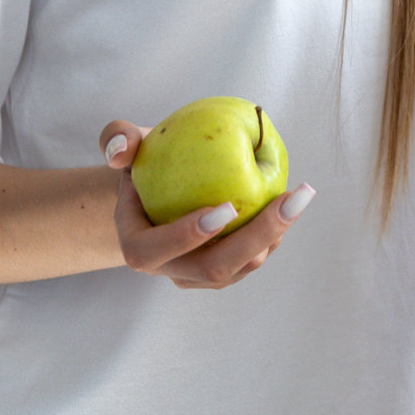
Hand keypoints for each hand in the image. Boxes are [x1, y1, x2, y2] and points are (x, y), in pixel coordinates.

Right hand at [97, 121, 314, 289]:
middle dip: (256, 237)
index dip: (187, 235)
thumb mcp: (128, 144)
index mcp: (137, 246)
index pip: (156, 248)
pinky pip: (252, 260)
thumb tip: (121, 153)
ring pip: (240, 268)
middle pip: (213, 267)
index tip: (227, 207)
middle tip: (288, 200)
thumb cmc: (145, 161)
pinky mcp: (223, 272)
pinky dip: (274, 235)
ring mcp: (198, 275)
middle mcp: (169, 268)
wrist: (160, 189)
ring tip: (297, 197)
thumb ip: (117, 139)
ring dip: (273, 236)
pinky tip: (291, 202)